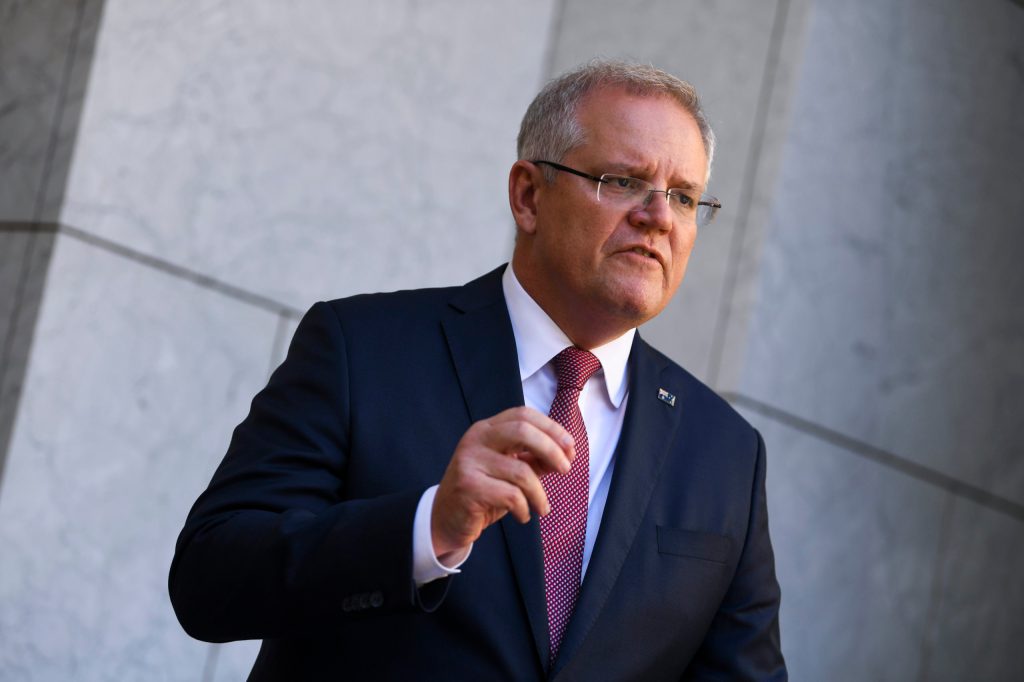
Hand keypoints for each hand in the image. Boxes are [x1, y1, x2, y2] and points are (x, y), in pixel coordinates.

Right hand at [431, 406, 574, 560]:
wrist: (446, 519)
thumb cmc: (483, 492)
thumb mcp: (511, 471)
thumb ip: (534, 459)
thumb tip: (566, 454)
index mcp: (487, 429)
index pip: (523, 415)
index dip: (551, 428)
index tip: (570, 448)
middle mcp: (476, 439)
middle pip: (522, 431)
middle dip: (551, 450)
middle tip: (565, 470)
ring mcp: (469, 461)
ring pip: (521, 471)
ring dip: (540, 494)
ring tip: (543, 508)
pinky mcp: (468, 487)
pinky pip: (511, 495)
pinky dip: (525, 509)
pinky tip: (523, 515)